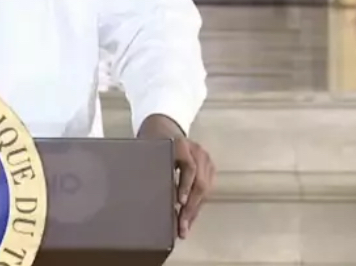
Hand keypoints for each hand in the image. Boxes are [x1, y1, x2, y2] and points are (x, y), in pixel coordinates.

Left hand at [138, 114, 214, 238]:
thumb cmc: (152, 142)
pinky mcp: (209, 166)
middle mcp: (197, 150)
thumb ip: (152, 168)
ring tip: (185, 227)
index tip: (180, 203)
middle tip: (181, 226)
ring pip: (205, 189)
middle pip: (200, 182)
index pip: (188, 167)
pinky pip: (206, 189)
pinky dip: (198, 205)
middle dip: (190, 208)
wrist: (163, 128)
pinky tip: (190, 218)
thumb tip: (145, 196)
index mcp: (180, 144)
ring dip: (195, 210)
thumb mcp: (148, 151)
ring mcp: (205, 158)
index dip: (185, 186)